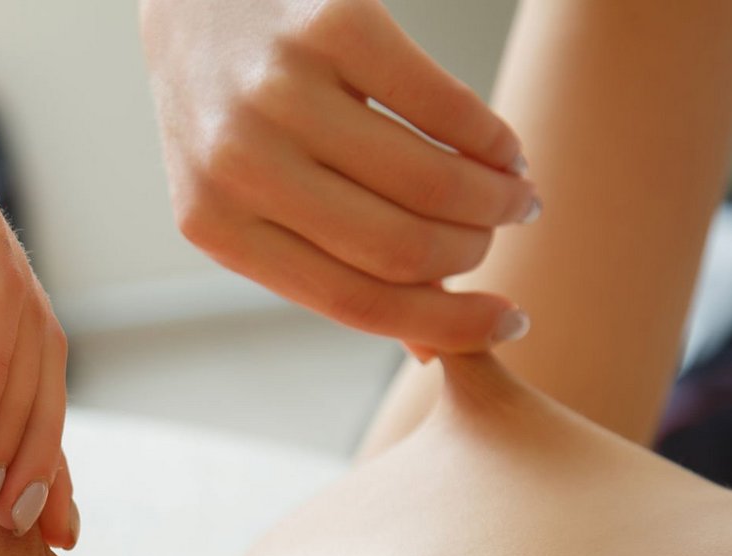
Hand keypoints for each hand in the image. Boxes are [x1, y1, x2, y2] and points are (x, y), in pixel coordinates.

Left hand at [141, 0, 538, 359]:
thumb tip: (437, 346)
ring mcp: (281, 92)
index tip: (508, 321)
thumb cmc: (233, 114)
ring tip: (516, 193)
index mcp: (216, 227)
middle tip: (504, 233)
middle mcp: (238, 163)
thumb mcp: (251, 200)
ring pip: (429, 183)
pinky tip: (503, 148)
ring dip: (496, 199)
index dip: (446, 323)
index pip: (351, 301)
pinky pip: (443, 104)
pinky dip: (491, 136)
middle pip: (399, 248)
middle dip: (476, 253)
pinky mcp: (329, 24)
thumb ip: (332, 262)